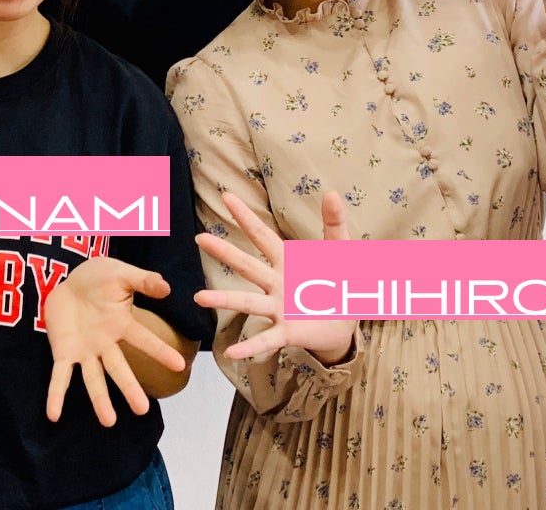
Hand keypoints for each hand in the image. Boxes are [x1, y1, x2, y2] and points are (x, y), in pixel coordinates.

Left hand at [41, 256, 186, 426]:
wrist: (68, 281)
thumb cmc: (98, 278)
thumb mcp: (121, 274)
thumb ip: (143, 281)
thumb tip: (166, 287)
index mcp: (122, 325)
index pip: (144, 339)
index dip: (161, 351)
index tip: (180, 365)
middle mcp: (105, 344)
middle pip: (118, 368)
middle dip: (129, 388)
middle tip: (142, 411)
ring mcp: (84, 351)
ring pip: (93, 379)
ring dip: (99, 400)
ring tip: (108, 422)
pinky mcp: (63, 353)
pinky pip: (59, 376)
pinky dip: (56, 395)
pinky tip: (53, 415)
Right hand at [194, 190, 356, 365]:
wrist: (346, 323)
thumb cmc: (338, 282)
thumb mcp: (341, 251)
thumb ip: (334, 224)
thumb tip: (332, 192)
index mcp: (287, 261)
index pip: (263, 236)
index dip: (246, 217)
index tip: (227, 196)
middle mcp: (276, 283)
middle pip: (247, 266)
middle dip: (224, 252)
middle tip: (200, 238)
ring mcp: (278, 308)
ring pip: (248, 302)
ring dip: (224, 299)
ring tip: (200, 297)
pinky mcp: (287, 332)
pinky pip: (266, 340)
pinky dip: (249, 346)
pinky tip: (232, 352)